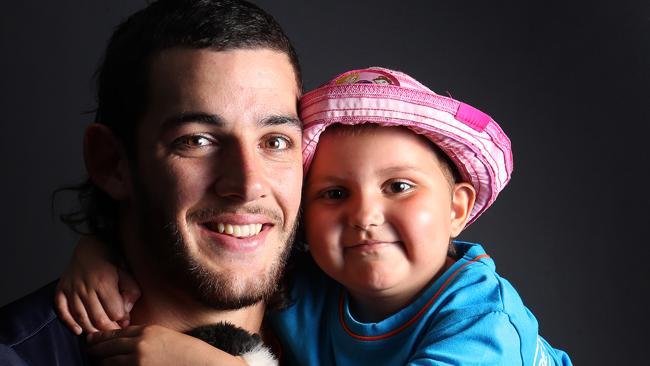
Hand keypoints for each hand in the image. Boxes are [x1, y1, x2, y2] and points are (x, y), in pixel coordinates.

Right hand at [55, 235, 140, 333]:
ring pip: (81, 317)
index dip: (122, 320)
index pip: (114, 312)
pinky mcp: (61, 291)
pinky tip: (78, 331)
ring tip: (100, 333)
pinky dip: (69, 323)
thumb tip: (125, 315)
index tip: (125, 321)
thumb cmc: (111, 262)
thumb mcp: (127, 274)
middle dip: (108, 329)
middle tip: (114, 331)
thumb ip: (130, 293)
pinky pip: (62, 311)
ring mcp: (71, 289)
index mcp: (104, 282)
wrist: (90, 247)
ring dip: (91, 329)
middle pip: (97, 318)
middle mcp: (86, 287)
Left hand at [87, 325, 247, 365]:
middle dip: (96, 348)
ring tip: (96, 361)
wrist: (200, 363)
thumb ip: (147, 337)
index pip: (117, 332)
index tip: (93, 337)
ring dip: (101, 362)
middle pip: (109, 346)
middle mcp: (139, 344)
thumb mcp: (166, 336)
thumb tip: (129, 342)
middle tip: (88, 349)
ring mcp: (138, 361)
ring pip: (109, 362)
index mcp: (147, 331)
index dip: (102, 335)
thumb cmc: (187, 351)